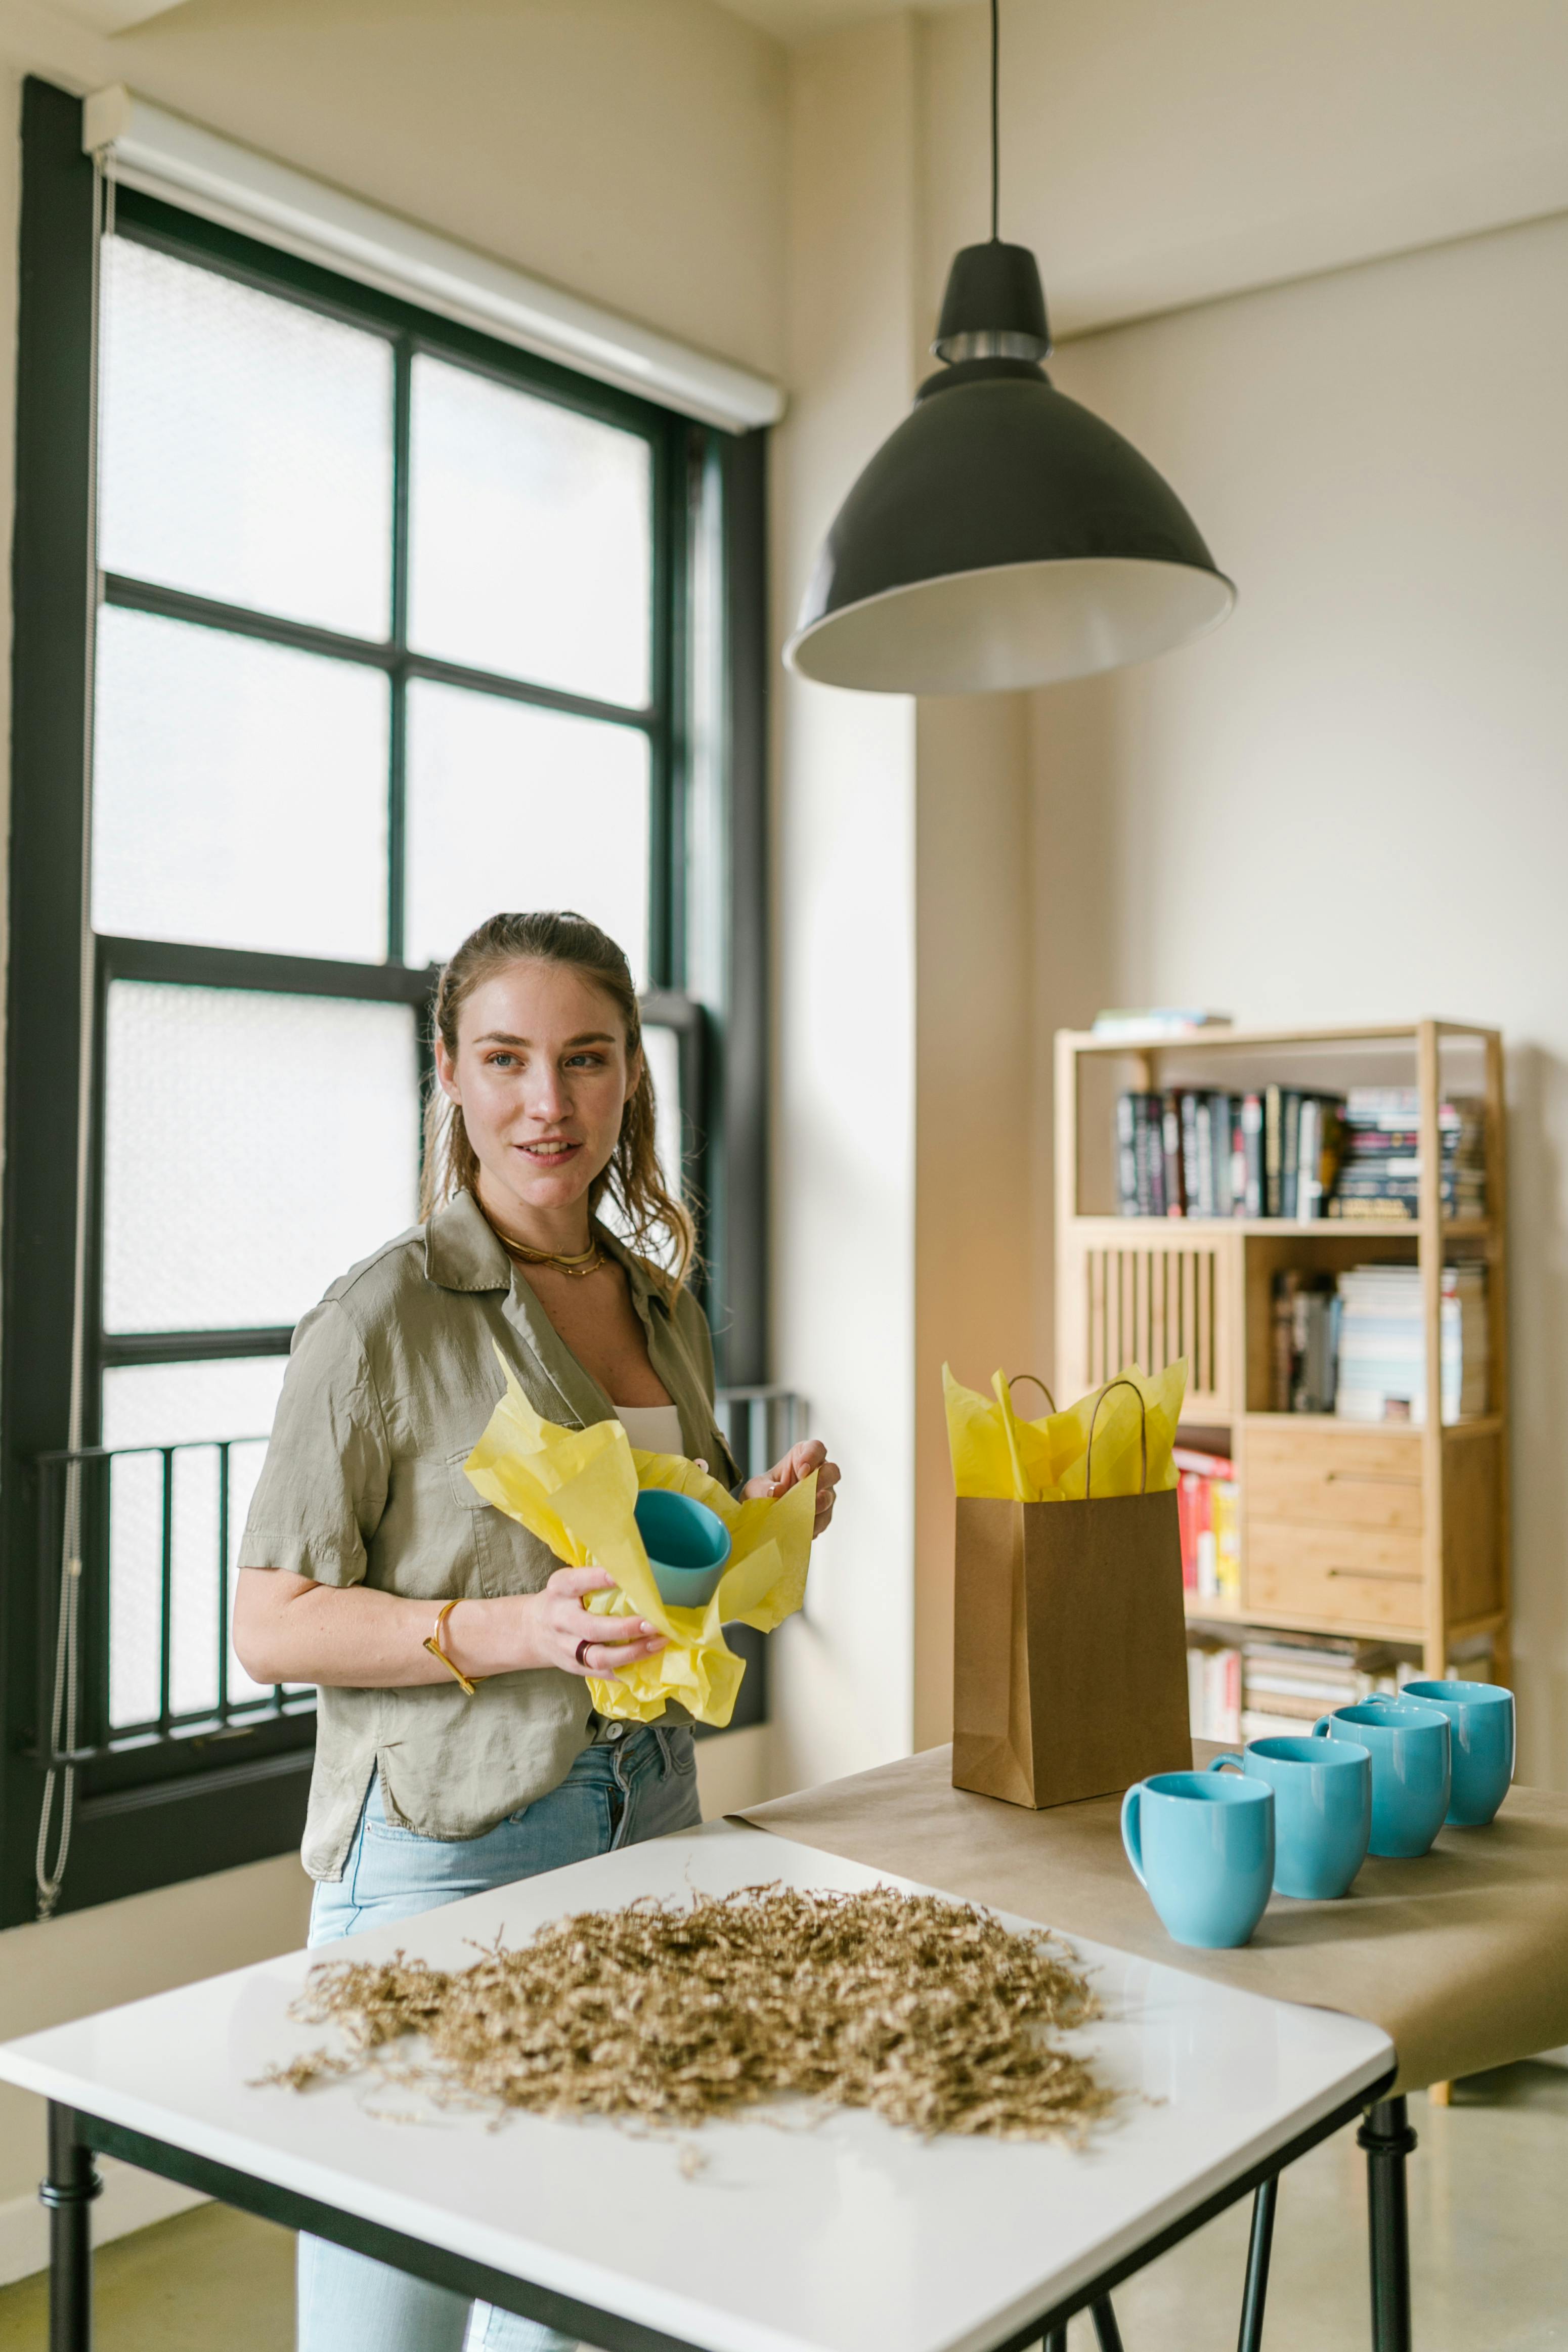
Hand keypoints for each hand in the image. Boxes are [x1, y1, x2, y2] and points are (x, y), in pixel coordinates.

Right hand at [449, 1566, 667, 1679]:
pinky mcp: (576, 1668)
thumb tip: (639, 1569)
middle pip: (591, 1628)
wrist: (532, 1630)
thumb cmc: (563, 1599)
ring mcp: (567, 1648)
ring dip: (632, 1653)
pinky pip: (604, 1674)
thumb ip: (594, 1577)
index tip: (624, 1575)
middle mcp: (561, 1620)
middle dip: (625, 1627)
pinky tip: (650, 1662)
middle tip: (654, 1623)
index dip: (599, 1579)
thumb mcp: (569, 1582)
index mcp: (559, 1590)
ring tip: (658, 1642)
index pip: (576, 1583)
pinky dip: (628, 1671)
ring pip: (599, 1657)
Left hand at [743, 1438, 840, 1537]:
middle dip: (822, 1480)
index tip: (801, 1469)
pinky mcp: (823, 1516)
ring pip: (829, 1497)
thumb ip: (764, 1488)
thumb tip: (777, 1491)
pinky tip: (798, 1527)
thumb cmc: (763, 1492)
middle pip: (832, 1471)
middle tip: (806, 1491)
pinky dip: (811, 1524)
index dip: (812, 1456)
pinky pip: (823, 1519)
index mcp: (803, 1457)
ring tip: (800, 1514)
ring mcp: (824, 1495)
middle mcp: (819, 1474)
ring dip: (816, 1506)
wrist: (762, 1514)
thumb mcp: (756, 1487)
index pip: (816, 1448)